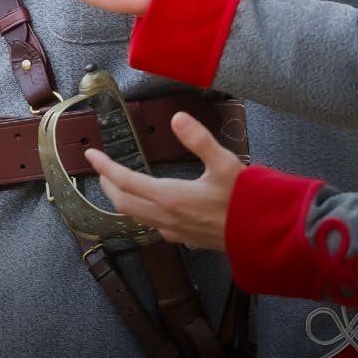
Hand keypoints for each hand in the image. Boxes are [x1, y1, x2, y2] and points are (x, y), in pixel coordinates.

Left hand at [85, 112, 245, 250]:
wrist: (267, 235)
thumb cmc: (247, 199)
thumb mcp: (225, 163)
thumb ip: (199, 139)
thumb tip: (176, 117)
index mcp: (170, 197)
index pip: (125, 181)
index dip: (105, 167)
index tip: (90, 155)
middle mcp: (167, 217)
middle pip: (124, 203)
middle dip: (108, 185)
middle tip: (102, 169)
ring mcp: (176, 232)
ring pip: (137, 217)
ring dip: (123, 200)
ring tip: (119, 186)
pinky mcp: (187, 240)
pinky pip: (154, 227)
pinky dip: (142, 214)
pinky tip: (151, 208)